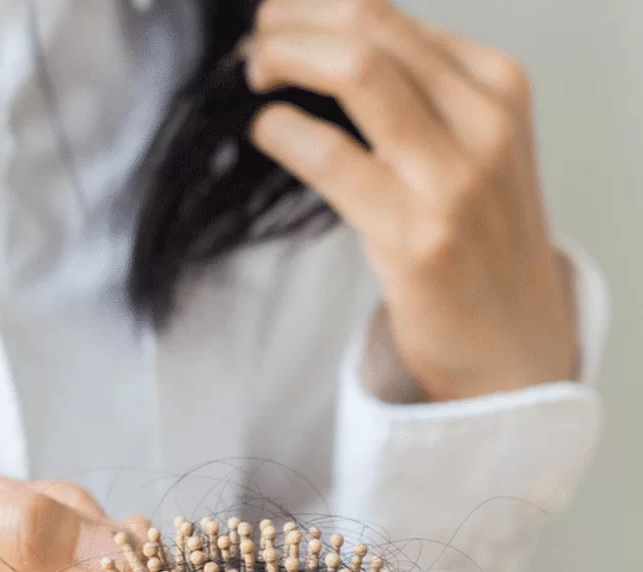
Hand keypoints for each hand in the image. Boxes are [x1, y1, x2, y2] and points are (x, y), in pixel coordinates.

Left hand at [247, 0, 577, 400]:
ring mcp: (455, 178)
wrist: (512, 345)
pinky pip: (332, 156)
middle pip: (368, 22)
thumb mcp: (471, 153)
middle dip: (290, 20)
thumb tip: (323, 53)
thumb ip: (417, 100)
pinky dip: (283, 132)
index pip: (387, 12)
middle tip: (253, 46)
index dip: (313, 8)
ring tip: (253, 78)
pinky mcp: (418, 236)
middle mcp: (485, 120)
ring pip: (355, 70)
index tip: (275, 24)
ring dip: (283, 58)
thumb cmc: (477, 248)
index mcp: (498, 88)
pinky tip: (266, 133)